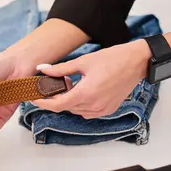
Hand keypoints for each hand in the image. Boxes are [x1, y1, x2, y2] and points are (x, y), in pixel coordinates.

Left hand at [31, 39, 152, 118]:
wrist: (136, 62)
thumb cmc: (112, 59)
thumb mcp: (83, 62)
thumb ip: (60, 69)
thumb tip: (42, 69)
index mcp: (86, 94)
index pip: (57, 105)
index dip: (42, 103)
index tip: (33, 98)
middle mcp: (94, 106)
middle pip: (66, 107)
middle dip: (56, 98)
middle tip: (54, 83)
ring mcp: (102, 110)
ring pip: (76, 110)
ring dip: (69, 101)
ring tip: (70, 84)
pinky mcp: (108, 109)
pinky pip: (88, 111)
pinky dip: (80, 104)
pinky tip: (82, 90)